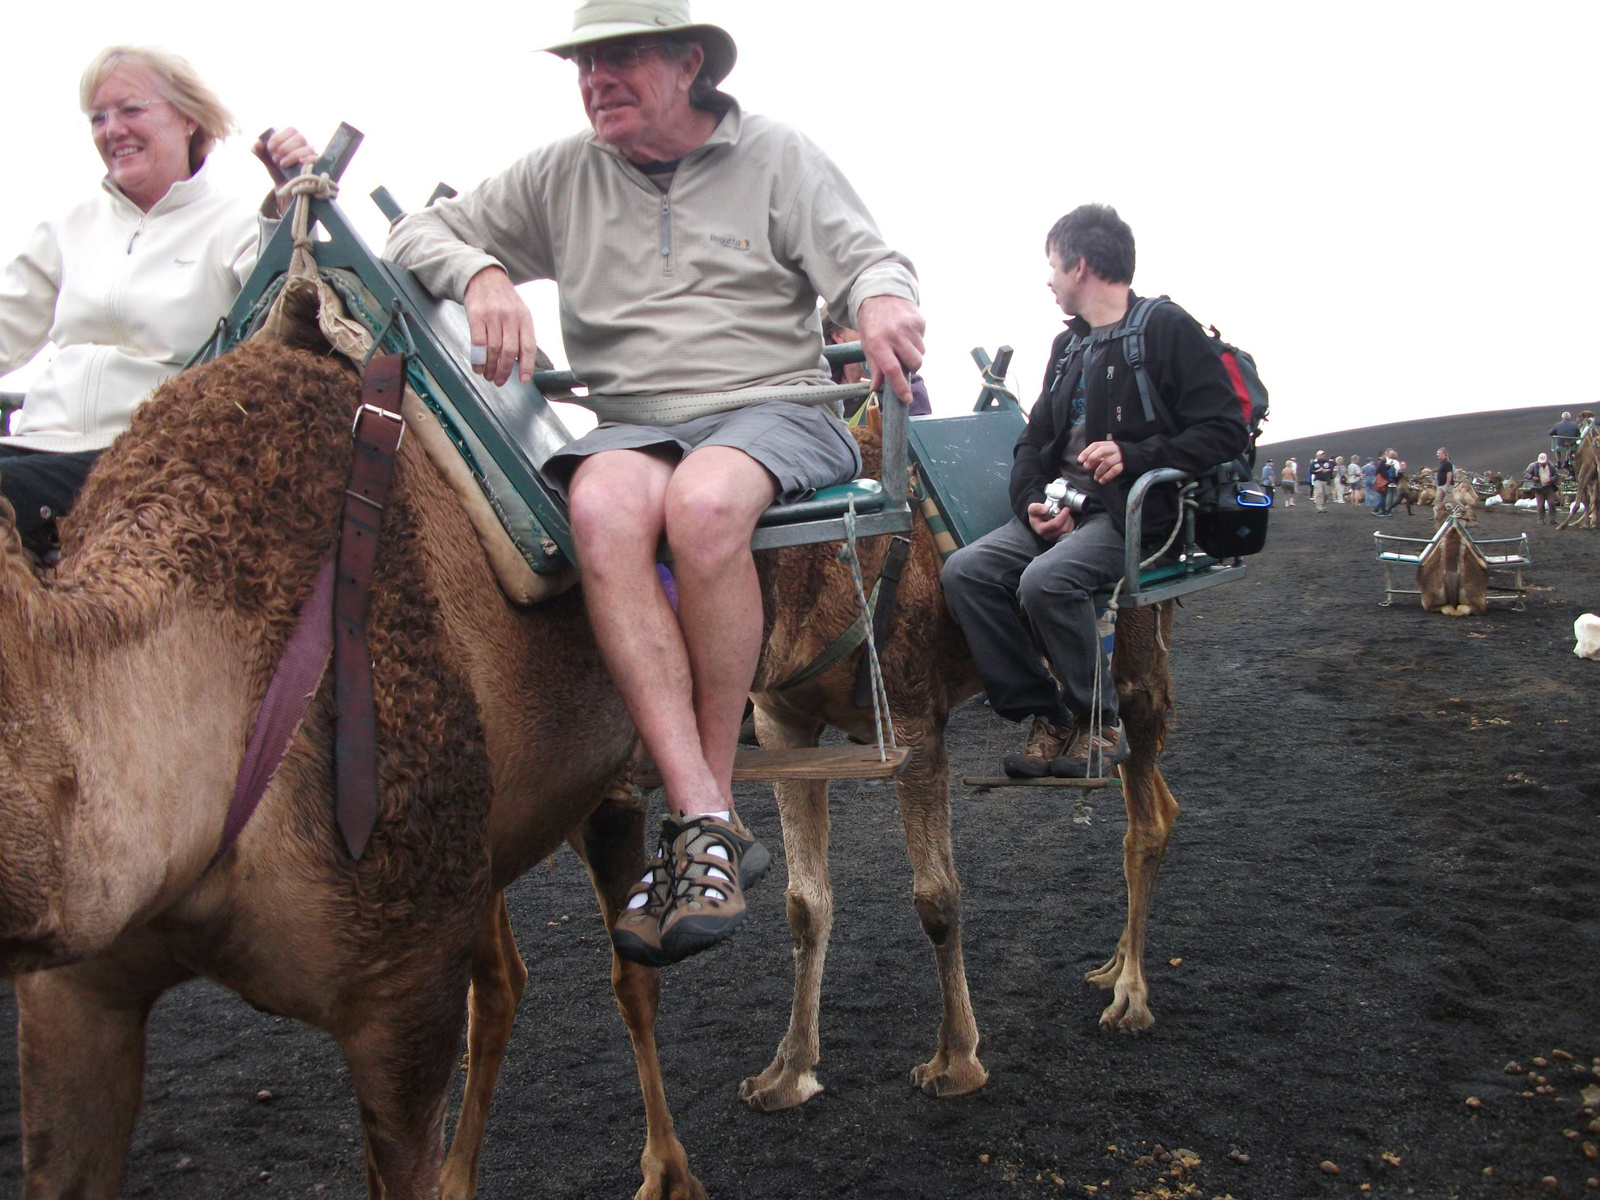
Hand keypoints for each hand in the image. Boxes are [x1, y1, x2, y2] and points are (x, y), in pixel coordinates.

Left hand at [252, 128, 319, 214]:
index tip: (270, 147)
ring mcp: (312, 156)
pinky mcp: (317, 167)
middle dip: (285, 147)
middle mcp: (304, 146)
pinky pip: (316, 159)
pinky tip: (300, 163)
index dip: (280, 136)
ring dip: (293, 155)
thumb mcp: (268, 162)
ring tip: (282, 164)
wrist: (287, 190)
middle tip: (275, 158)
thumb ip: (261, 152)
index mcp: (292, 140)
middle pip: (300, 137)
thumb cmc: (279, 172)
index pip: (291, 130)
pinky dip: (307, 159)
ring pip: (307, 148)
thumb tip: (256, 144)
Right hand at [464, 266, 536, 385]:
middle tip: (499, 381)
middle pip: (510, 351)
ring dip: (490, 367)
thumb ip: (521, 333)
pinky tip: (477, 366)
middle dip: (505, 370)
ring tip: (488, 376)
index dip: (527, 366)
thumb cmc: (503, 300)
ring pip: (494, 349)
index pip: (529, 346)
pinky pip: (478, 343)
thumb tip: (522, 362)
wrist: (484, 277)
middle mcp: (510, 317)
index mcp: (525, 318)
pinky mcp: (476, 315)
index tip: (524, 380)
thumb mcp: (519, 312)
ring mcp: (493, 316)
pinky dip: (478, 359)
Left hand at [855, 295, 924, 405]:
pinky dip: (916, 342)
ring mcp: (909, 327)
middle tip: (902, 362)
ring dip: (914, 354)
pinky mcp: (919, 321)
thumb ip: (875, 367)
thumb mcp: (868, 345)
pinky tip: (906, 333)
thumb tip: (877, 389)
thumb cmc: (872, 324)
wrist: (881, 294)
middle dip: (911, 369)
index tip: (907, 399)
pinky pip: (923, 341)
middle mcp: (895, 335)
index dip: (901, 387)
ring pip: (921, 353)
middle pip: (914, 363)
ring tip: (902, 344)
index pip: (892, 370)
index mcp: (878, 343)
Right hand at [1027, 501, 1074, 541]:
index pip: (1055, 524)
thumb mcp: (1032, 508)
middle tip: (1066, 510)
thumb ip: (1037, 508)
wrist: (1036, 519)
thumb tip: (1046, 510)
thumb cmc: (1035, 514)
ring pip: (1067, 531)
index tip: (1065, 508)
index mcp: (1041, 529)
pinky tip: (1067, 519)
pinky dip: (1070, 525)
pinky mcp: (1059, 537)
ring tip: (1066, 514)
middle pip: (1063, 529)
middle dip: (1067, 518)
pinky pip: (1069, 533)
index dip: (1063, 515)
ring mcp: (1054, 538)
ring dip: (1069, 521)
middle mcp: (1048, 536)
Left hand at [1079, 439, 1124, 483]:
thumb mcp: (1108, 454)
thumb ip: (1098, 458)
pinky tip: (1102, 481)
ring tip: (1095, 478)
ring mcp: (1121, 456)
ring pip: (1107, 462)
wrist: (1140, 458)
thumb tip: (1085, 464)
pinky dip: (1106, 476)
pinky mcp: (1125, 465)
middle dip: (1092, 459)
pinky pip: (1114, 470)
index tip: (1080, 460)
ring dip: (1099, 471)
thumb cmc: (1119, 457)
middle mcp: (1115, 449)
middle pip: (1102, 451)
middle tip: (1087, 467)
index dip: (1086, 452)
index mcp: (1109, 445)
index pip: (1096, 445)